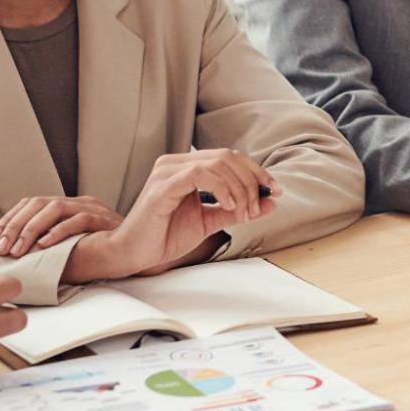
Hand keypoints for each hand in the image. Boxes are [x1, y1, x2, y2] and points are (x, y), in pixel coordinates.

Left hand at [0, 195, 122, 257]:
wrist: (137, 252)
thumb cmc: (100, 253)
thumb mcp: (68, 246)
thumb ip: (48, 243)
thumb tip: (15, 253)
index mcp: (67, 206)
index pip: (31, 203)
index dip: (10, 219)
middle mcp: (77, 202)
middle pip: (38, 203)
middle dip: (15, 226)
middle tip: (2, 248)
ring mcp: (91, 208)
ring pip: (54, 208)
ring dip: (32, 229)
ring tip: (20, 249)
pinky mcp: (103, 219)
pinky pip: (78, 221)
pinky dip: (59, 232)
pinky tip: (45, 246)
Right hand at [85, 150, 278, 278]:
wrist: (134, 253)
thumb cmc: (164, 236)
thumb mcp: (210, 222)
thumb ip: (237, 210)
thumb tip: (270, 202)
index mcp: (186, 167)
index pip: (230, 158)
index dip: (256, 172)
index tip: (275, 190)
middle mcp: (176, 163)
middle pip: (228, 156)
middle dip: (252, 180)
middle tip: (258, 206)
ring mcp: (168, 170)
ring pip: (218, 163)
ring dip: (239, 188)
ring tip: (243, 212)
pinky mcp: (163, 184)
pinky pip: (200, 174)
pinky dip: (222, 188)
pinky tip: (229, 206)